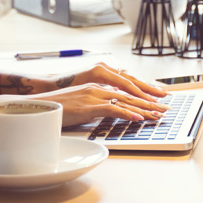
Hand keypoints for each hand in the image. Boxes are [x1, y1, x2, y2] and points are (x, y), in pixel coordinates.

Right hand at [31, 63, 169, 125]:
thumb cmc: (57, 106)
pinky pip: (112, 108)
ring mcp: (93, 94)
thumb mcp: (80, 103)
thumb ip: (95, 104)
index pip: (125, 89)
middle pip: (129, 94)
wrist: (37, 105)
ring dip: (144, 108)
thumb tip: (108, 110)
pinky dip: (127, 113)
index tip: (156, 101)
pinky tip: (138, 118)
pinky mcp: (88, 105)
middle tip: (165, 108)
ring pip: (125, 100)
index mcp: (96, 84)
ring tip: (158, 114)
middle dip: (149, 102)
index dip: (142, 95)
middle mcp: (97, 86)